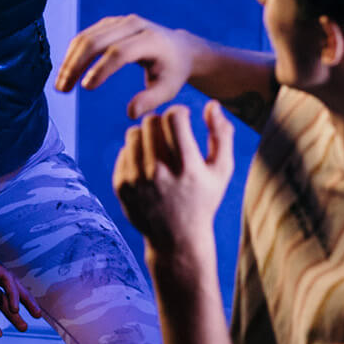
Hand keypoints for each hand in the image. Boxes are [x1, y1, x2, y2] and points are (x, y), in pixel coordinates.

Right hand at [55, 14, 198, 118]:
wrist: (178, 49)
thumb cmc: (172, 72)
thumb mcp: (168, 89)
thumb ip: (150, 100)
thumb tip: (131, 113)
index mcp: (150, 39)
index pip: (119, 52)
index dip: (101, 69)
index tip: (86, 88)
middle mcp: (133, 25)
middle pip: (96, 41)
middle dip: (76, 65)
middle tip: (62, 89)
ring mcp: (119, 21)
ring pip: (86, 37)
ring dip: (69, 61)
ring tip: (60, 85)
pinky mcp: (109, 23)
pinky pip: (85, 36)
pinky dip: (73, 54)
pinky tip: (67, 73)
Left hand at [113, 102, 234, 272]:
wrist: (176, 239)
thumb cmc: (203, 200)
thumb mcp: (221, 171)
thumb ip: (222, 135)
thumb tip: (211, 104)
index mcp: (187, 167)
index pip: (174, 117)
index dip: (180, 112)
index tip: (183, 120)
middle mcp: (160, 173)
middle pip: (152, 121)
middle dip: (162, 121)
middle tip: (169, 132)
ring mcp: (137, 180)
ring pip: (134, 133)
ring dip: (146, 134)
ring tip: (157, 145)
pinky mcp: (122, 186)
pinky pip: (124, 151)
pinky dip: (136, 152)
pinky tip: (147, 163)